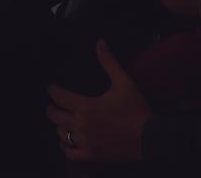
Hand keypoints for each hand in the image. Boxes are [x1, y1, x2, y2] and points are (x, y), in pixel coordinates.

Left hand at [47, 40, 151, 162]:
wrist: (149, 138)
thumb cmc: (136, 110)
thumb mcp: (123, 82)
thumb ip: (109, 62)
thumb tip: (100, 44)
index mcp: (86, 107)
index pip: (60, 98)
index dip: (53, 91)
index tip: (51, 88)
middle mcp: (81, 126)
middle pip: (55, 117)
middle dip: (51, 108)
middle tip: (51, 104)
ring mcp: (85, 143)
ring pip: (61, 134)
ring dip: (59, 126)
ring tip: (61, 120)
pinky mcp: (90, 155)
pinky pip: (69, 153)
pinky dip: (65, 147)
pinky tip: (66, 142)